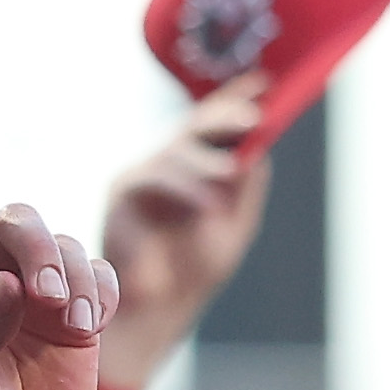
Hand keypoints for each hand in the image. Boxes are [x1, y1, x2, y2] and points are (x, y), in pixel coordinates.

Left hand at [0, 92, 112, 389]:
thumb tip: (9, 288)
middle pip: (17, 222)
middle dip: (37, 249)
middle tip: (48, 301)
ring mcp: (34, 291)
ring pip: (62, 246)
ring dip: (73, 278)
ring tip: (72, 325)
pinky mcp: (76, 312)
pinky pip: (97, 275)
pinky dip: (100, 292)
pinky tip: (90, 325)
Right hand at [93, 82, 271, 389]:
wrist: (159, 309)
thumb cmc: (195, 269)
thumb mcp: (234, 224)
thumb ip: (247, 188)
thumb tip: (258, 147)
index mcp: (196, 166)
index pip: (216, 122)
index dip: (237, 96)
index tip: (266, 81)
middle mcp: (168, 162)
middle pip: (195, 124)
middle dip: (225, 115)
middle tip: (253, 116)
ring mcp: (144, 174)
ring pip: (176, 149)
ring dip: (208, 159)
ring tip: (233, 172)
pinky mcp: (123, 193)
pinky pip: (155, 176)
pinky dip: (185, 189)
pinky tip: (207, 204)